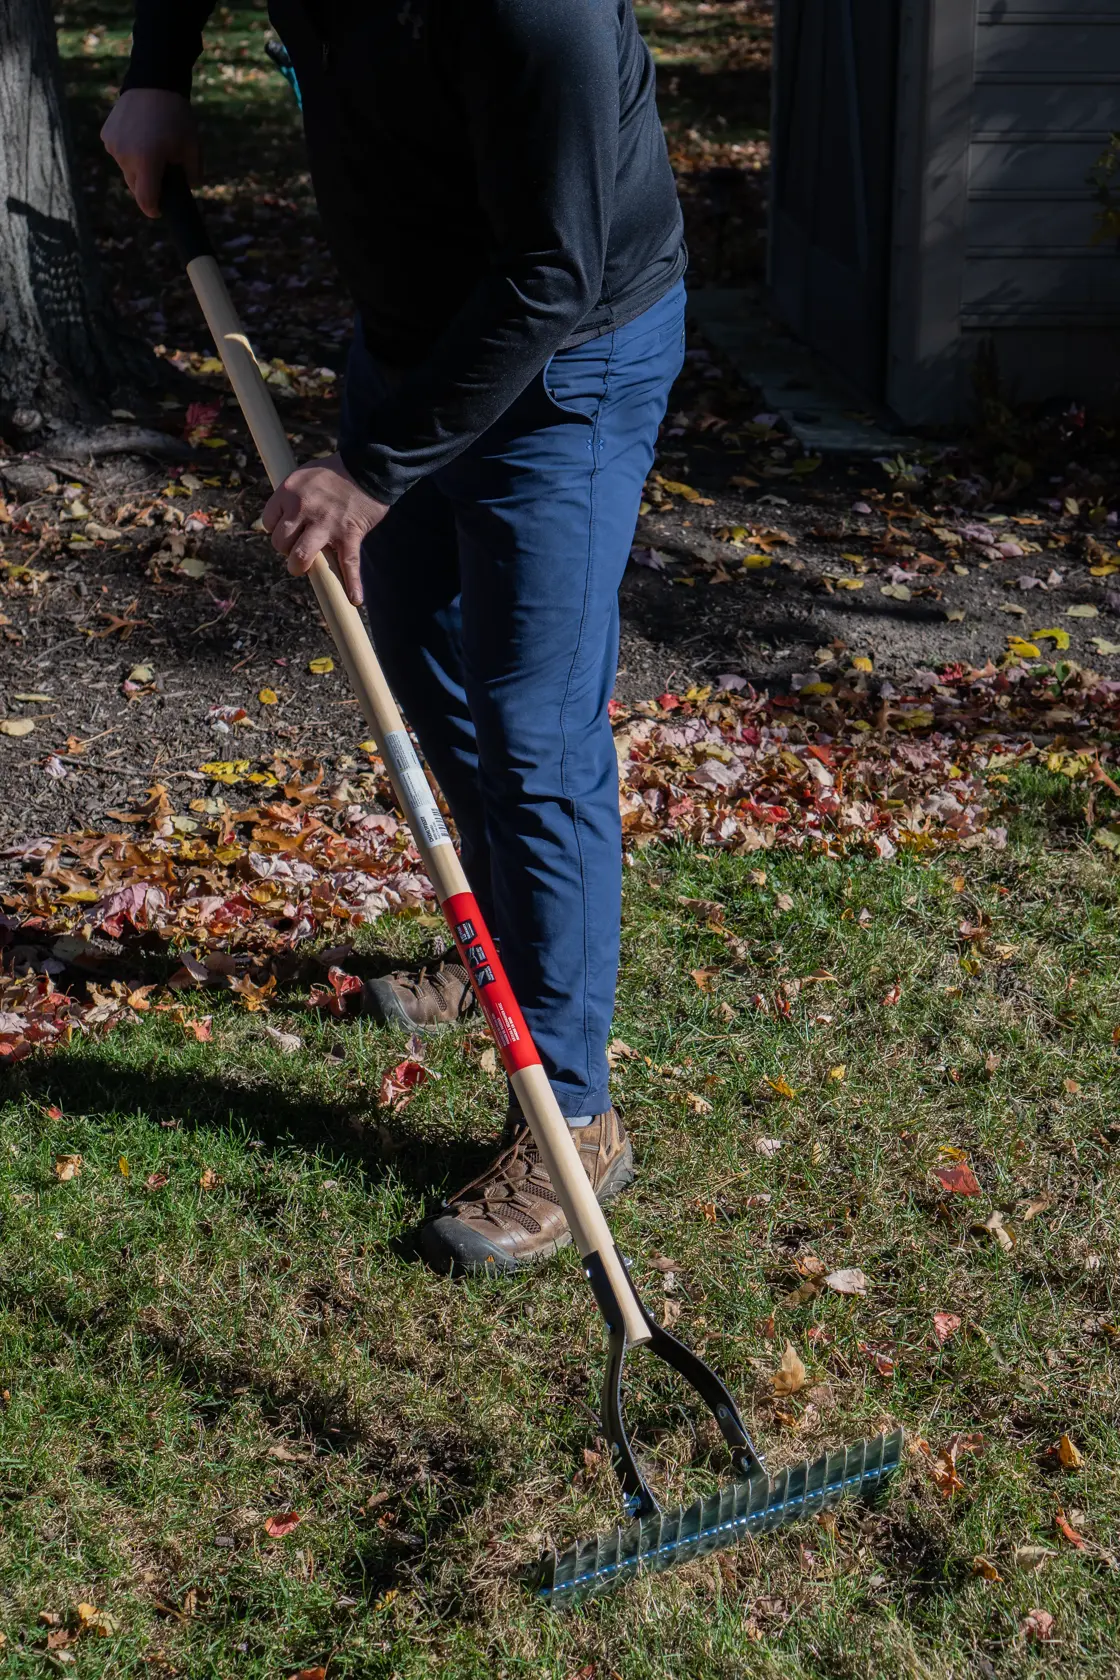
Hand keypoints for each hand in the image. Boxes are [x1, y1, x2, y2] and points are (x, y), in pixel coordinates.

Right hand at [101, 88, 200, 216]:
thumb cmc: (177, 117)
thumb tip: (187, 190)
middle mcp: (125, 156)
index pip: (146, 200)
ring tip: (152, 149)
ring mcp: (113, 146)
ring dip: (139, 168)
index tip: (160, 211)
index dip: (154, 210)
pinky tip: (140, 137)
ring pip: (127, 170)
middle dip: (149, 186)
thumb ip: (192, 176)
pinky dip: (129, 153)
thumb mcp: (193, 149)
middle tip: (163, 174)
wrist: (154, 81)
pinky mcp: (106, 136)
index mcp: (147, 161)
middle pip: (136, 186)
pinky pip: (119, 154)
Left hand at [262, 454, 387, 605]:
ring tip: (308, 570)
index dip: (277, 530)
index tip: (289, 532)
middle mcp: (303, 508)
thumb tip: (286, 522)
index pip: (268, 522)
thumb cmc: (336, 472)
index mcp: (289, 492)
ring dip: (301, 567)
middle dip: (287, 550)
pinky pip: (348, 563)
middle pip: (280, 542)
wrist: (369, 466)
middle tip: (298, 549)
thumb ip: (293, 498)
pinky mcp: (349, 534)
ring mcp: (326, 523)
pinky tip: (355, 598)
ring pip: (302, 556)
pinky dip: (352, 582)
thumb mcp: (304, 476)